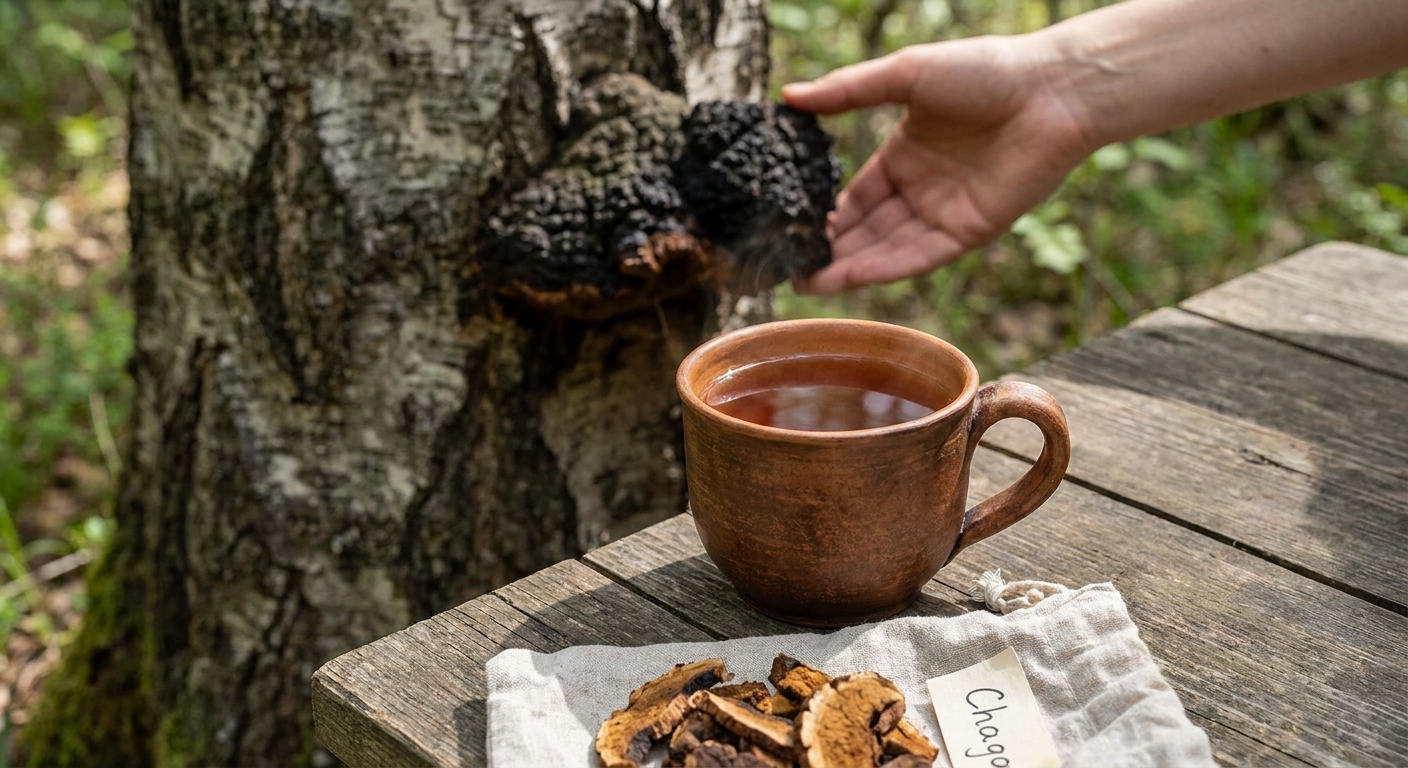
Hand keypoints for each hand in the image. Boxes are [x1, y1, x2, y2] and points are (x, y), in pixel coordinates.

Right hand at [783, 35, 1093, 293]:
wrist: (1051, 91)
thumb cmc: (984, 71)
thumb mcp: (905, 74)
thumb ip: (848, 91)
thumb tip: (789, 97)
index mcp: (905, 155)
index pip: (855, 197)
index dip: (825, 215)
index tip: (789, 231)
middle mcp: (922, 190)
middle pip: (866, 230)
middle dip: (829, 250)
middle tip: (786, 267)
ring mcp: (945, 214)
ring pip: (886, 249)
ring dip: (847, 267)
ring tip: (805, 282)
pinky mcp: (969, 233)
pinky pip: (918, 256)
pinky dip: (883, 268)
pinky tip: (847, 276)